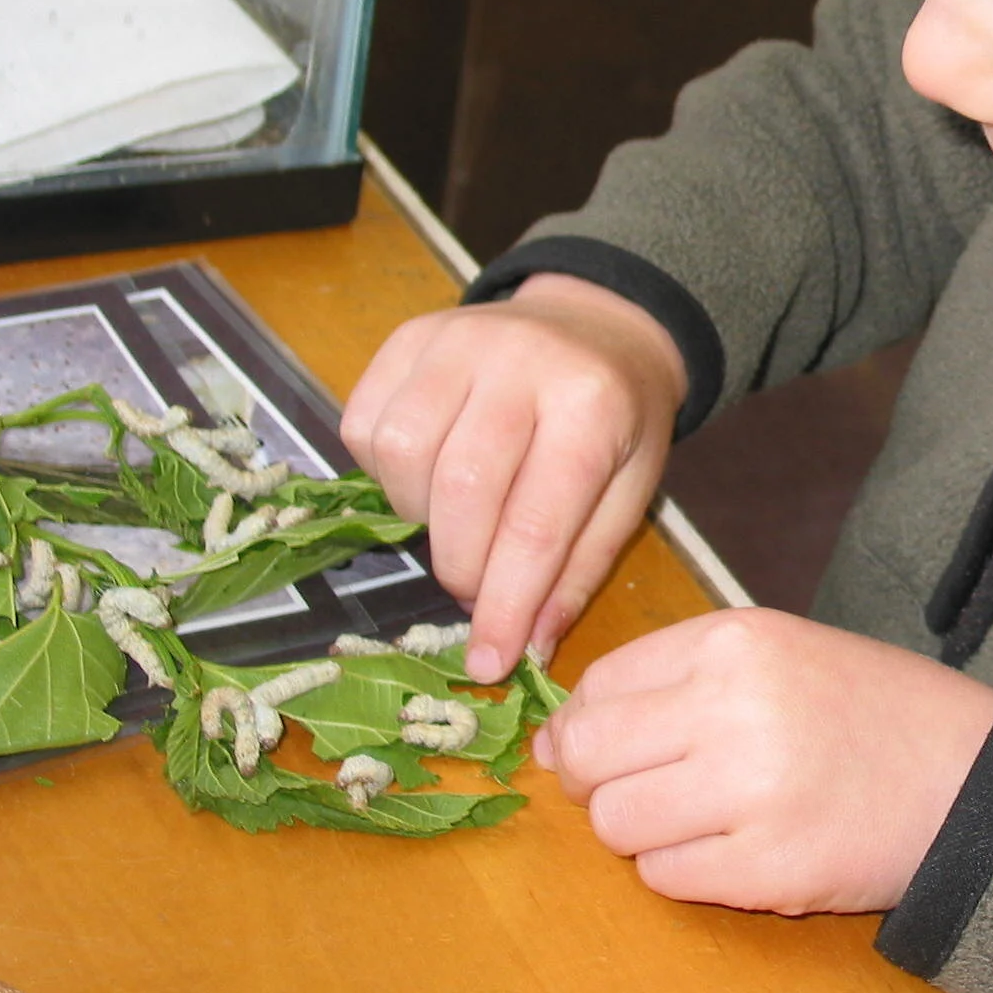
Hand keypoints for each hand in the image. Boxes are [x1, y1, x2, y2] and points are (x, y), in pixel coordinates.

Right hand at [340, 273, 686, 680]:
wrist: (599, 329)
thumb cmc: (617, 422)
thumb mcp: (628, 494)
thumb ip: (578, 571)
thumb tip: (525, 649)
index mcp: (592, 404)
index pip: (536, 525)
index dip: (506, 605)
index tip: (489, 663)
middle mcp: (521, 360)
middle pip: (460, 491)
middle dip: (461, 566)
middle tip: (478, 587)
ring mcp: (457, 339)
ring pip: (401, 455)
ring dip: (419, 516)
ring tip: (459, 520)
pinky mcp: (407, 337)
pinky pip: (364, 425)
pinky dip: (385, 473)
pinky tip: (429, 476)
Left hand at [533, 608, 992, 913]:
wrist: (972, 777)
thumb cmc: (867, 712)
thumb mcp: (777, 655)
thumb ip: (668, 683)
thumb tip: (550, 743)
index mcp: (735, 642)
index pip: (596, 687)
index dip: (592, 726)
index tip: (623, 747)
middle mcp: (736, 706)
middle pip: (588, 756)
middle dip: (598, 783)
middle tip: (651, 790)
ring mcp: (752, 791)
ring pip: (616, 825)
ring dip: (644, 833)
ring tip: (709, 819)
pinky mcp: (769, 869)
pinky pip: (665, 879)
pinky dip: (686, 872)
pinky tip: (741, 848)